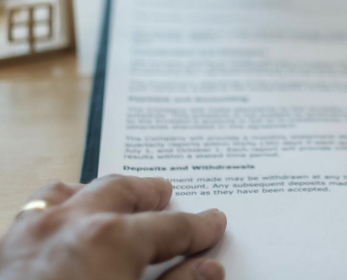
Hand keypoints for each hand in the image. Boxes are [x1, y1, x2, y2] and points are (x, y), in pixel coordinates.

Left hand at [0, 175, 226, 279]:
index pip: (170, 226)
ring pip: (67, 193)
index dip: (198, 227)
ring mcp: (26, 238)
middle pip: (119, 192)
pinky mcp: (1, 257)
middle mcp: (68, 224)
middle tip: (165, 193)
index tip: (212, 223)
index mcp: (111, 238)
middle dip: (147, 192)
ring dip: (97, 193)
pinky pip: (31, 216)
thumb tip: (208, 269)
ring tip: (114, 200)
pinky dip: (56, 210)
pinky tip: (64, 228)